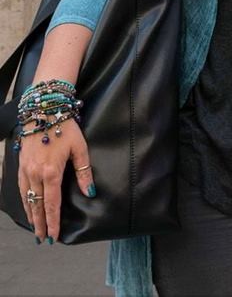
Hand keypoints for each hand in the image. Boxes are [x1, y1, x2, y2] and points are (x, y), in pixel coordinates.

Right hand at [17, 119, 95, 242]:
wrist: (43, 111)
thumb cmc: (65, 128)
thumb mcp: (80, 148)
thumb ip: (84, 172)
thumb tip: (91, 192)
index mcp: (51, 172)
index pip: (52, 204)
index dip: (53, 222)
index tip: (54, 236)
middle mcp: (35, 174)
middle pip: (37, 205)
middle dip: (40, 224)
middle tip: (43, 239)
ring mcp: (25, 170)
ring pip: (26, 199)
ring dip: (31, 214)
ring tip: (35, 228)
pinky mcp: (20, 165)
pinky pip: (21, 188)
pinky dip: (24, 201)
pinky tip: (27, 206)